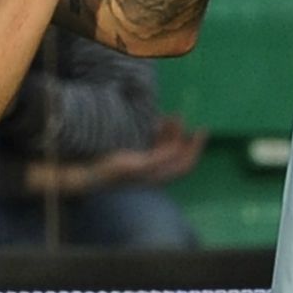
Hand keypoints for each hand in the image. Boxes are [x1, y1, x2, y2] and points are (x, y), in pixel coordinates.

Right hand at [89, 116, 206, 185]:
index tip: (201, 129)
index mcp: (159, 176)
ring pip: (168, 146)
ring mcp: (149, 164)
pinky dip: (160, 133)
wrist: (91, 174)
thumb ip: (159, 158)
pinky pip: (157, 143)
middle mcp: (158, 171)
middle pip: (179, 153)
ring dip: (171, 131)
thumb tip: (178, 150)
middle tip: (178, 116)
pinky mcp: (140, 157)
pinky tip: (156, 121)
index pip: (185, 164)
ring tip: (168, 116)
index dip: (196, 148)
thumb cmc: (111, 171)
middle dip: (182, 135)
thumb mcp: (136, 165)